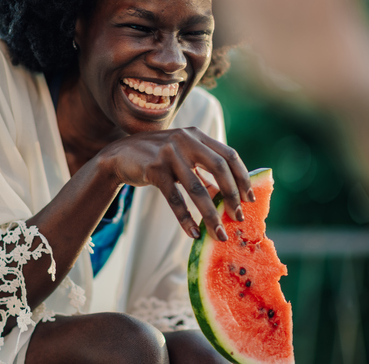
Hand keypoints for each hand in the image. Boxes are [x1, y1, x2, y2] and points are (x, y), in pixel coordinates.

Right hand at [101, 127, 253, 241]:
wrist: (118, 155)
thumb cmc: (156, 158)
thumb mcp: (181, 157)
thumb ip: (202, 170)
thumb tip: (228, 197)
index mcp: (196, 136)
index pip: (229, 155)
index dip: (242, 178)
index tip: (250, 200)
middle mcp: (185, 140)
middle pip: (218, 168)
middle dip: (231, 195)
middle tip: (237, 218)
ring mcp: (168, 153)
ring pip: (197, 188)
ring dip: (210, 214)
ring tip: (218, 234)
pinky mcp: (153, 169)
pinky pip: (175, 198)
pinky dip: (185, 218)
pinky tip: (193, 233)